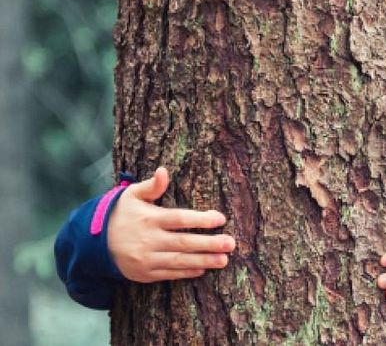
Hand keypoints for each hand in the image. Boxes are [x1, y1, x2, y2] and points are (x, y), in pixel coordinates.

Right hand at [108, 167, 235, 282]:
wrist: (94, 244)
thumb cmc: (120, 214)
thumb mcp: (131, 195)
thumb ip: (152, 186)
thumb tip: (164, 171)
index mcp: (148, 218)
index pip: (179, 219)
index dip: (200, 219)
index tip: (220, 219)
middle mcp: (148, 240)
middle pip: (183, 242)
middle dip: (209, 244)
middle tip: (231, 243)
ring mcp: (146, 259)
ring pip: (179, 261)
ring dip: (203, 261)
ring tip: (224, 260)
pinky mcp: (144, 273)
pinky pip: (169, 274)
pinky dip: (187, 272)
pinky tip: (203, 269)